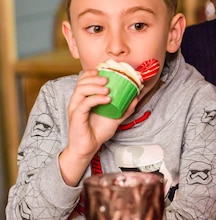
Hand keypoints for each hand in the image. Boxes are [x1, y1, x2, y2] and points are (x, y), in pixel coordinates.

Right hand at [59, 70, 138, 185]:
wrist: (89, 148)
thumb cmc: (98, 132)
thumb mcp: (115, 119)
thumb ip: (124, 109)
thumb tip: (136, 98)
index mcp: (83, 99)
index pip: (83, 80)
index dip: (92, 73)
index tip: (104, 71)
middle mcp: (77, 101)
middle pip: (81, 82)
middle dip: (95, 78)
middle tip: (108, 79)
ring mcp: (75, 109)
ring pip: (80, 90)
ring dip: (95, 86)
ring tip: (108, 89)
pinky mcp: (76, 117)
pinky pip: (84, 104)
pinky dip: (96, 99)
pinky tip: (107, 99)